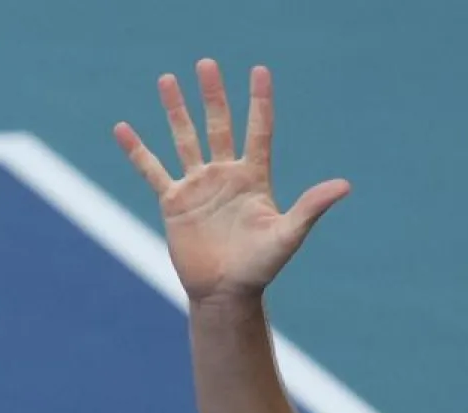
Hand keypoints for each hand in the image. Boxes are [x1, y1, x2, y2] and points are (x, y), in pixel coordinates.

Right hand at [113, 58, 350, 303]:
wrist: (226, 293)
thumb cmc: (260, 267)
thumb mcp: (287, 234)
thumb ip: (311, 207)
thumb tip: (345, 185)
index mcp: (254, 179)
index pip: (258, 131)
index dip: (259, 102)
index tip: (260, 71)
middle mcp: (225, 176)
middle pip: (218, 126)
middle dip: (213, 95)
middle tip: (207, 64)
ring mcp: (198, 187)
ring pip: (185, 139)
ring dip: (176, 111)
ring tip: (167, 79)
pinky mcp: (174, 203)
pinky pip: (152, 170)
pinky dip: (137, 151)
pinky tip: (122, 129)